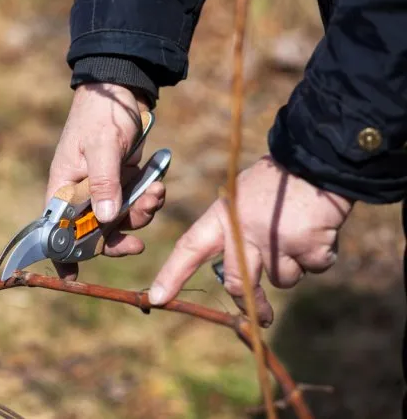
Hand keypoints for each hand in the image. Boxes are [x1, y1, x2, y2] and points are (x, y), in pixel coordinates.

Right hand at [46, 83, 165, 278]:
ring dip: (140, 215)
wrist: (123, 89)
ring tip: (153, 193)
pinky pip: (137, 204)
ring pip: (121, 221)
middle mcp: (81, 194)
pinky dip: (149, 200)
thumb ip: (104, 182)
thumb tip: (107, 220)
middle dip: (118, 239)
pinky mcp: (124, 182)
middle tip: (136, 244)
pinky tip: (157, 184)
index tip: (70, 277)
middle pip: (94, 234)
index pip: (56, 230)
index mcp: (63, 187)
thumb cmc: (101, 115)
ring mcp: (104, 189)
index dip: (61, 255)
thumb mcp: (101, 147)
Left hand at [148, 156, 353, 326]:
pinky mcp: (307, 248)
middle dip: (250, 303)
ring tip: (299, 232)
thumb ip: (235, 229)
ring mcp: (275, 241)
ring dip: (294, 265)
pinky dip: (318, 256)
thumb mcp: (243, 195)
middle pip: (235, 281)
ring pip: (282, 279)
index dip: (172, 273)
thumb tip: (233, 272)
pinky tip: (320, 230)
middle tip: (262, 317)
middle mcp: (245, 231)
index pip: (191, 246)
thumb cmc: (279, 181)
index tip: (157, 297)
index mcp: (224, 215)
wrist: (320, 160)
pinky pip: (313, 268)